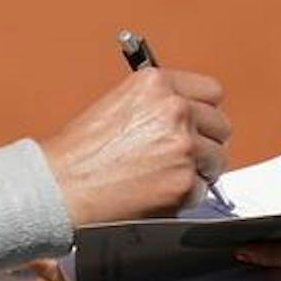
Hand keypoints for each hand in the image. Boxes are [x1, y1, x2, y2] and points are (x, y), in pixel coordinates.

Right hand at [42, 67, 230, 225]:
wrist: (59, 188)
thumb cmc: (78, 153)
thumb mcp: (118, 105)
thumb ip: (157, 105)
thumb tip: (187, 116)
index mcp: (157, 84)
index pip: (211, 91)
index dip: (204, 111)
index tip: (199, 123)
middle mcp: (175, 110)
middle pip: (220, 126)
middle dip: (205, 142)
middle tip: (183, 156)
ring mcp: (183, 147)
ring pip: (217, 159)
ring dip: (198, 170)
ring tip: (166, 176)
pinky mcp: (184, 182)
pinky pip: (202, 190)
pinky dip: (185, 196)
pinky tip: (157, 193)